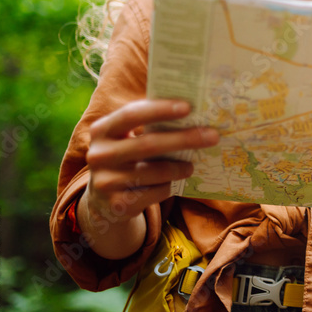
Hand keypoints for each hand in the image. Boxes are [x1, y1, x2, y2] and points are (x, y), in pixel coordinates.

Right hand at [85, 99, 218, 226]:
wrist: (104, 200)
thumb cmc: (127, 159)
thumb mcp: (127, 140)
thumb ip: (149, 126)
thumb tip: (194, 114)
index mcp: (102, 130)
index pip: (131, 114)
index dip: (160, 109)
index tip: (188, 107)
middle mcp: (99, 155)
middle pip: (148, 144)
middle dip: (184, 139)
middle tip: (212, 136)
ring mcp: (105, 182)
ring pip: (156, 171)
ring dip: (181, 167)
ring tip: (192, 166)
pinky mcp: (118, 204)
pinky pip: (156, 192)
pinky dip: (170, 186)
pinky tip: (174, 182)